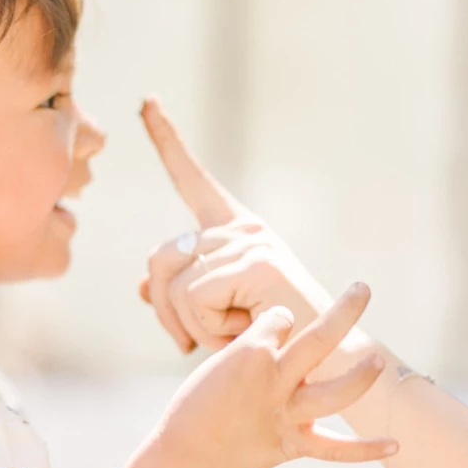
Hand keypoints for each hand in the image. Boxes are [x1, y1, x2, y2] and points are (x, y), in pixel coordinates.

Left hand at [139, 98, 331, 354]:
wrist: (325, 365)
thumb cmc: (272, 343)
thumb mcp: (216, 317)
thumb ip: (178, 298)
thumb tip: (142, 287)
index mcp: (233, 231)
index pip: (191, 180)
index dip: (166, 140)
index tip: (146, 102)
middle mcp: (241, 228)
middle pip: (158, 258)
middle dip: (164, 311)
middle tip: (191, 343)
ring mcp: (249, 241)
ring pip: (172, 284)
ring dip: (189, 327)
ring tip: (230, 336)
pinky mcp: (255, 262)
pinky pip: (193, 298)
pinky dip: (206, 330)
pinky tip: (243, 332)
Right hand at [161, 283, 395, 467]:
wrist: (186, 454)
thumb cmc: (198, 404)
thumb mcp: (220, 362)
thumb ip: (257, 346)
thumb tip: (285, 329)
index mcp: (250, 352)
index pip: (281, 318)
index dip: (278, 320)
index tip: (273, 329)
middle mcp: (273, 379)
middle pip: (319, 338)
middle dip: (345, 311)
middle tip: (364, 290)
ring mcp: (285, 413)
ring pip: (335, 393)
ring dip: (360, 376)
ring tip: (377, 360)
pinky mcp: (292, 444)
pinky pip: (335, 449)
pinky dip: (365, 449)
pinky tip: (395, 443)